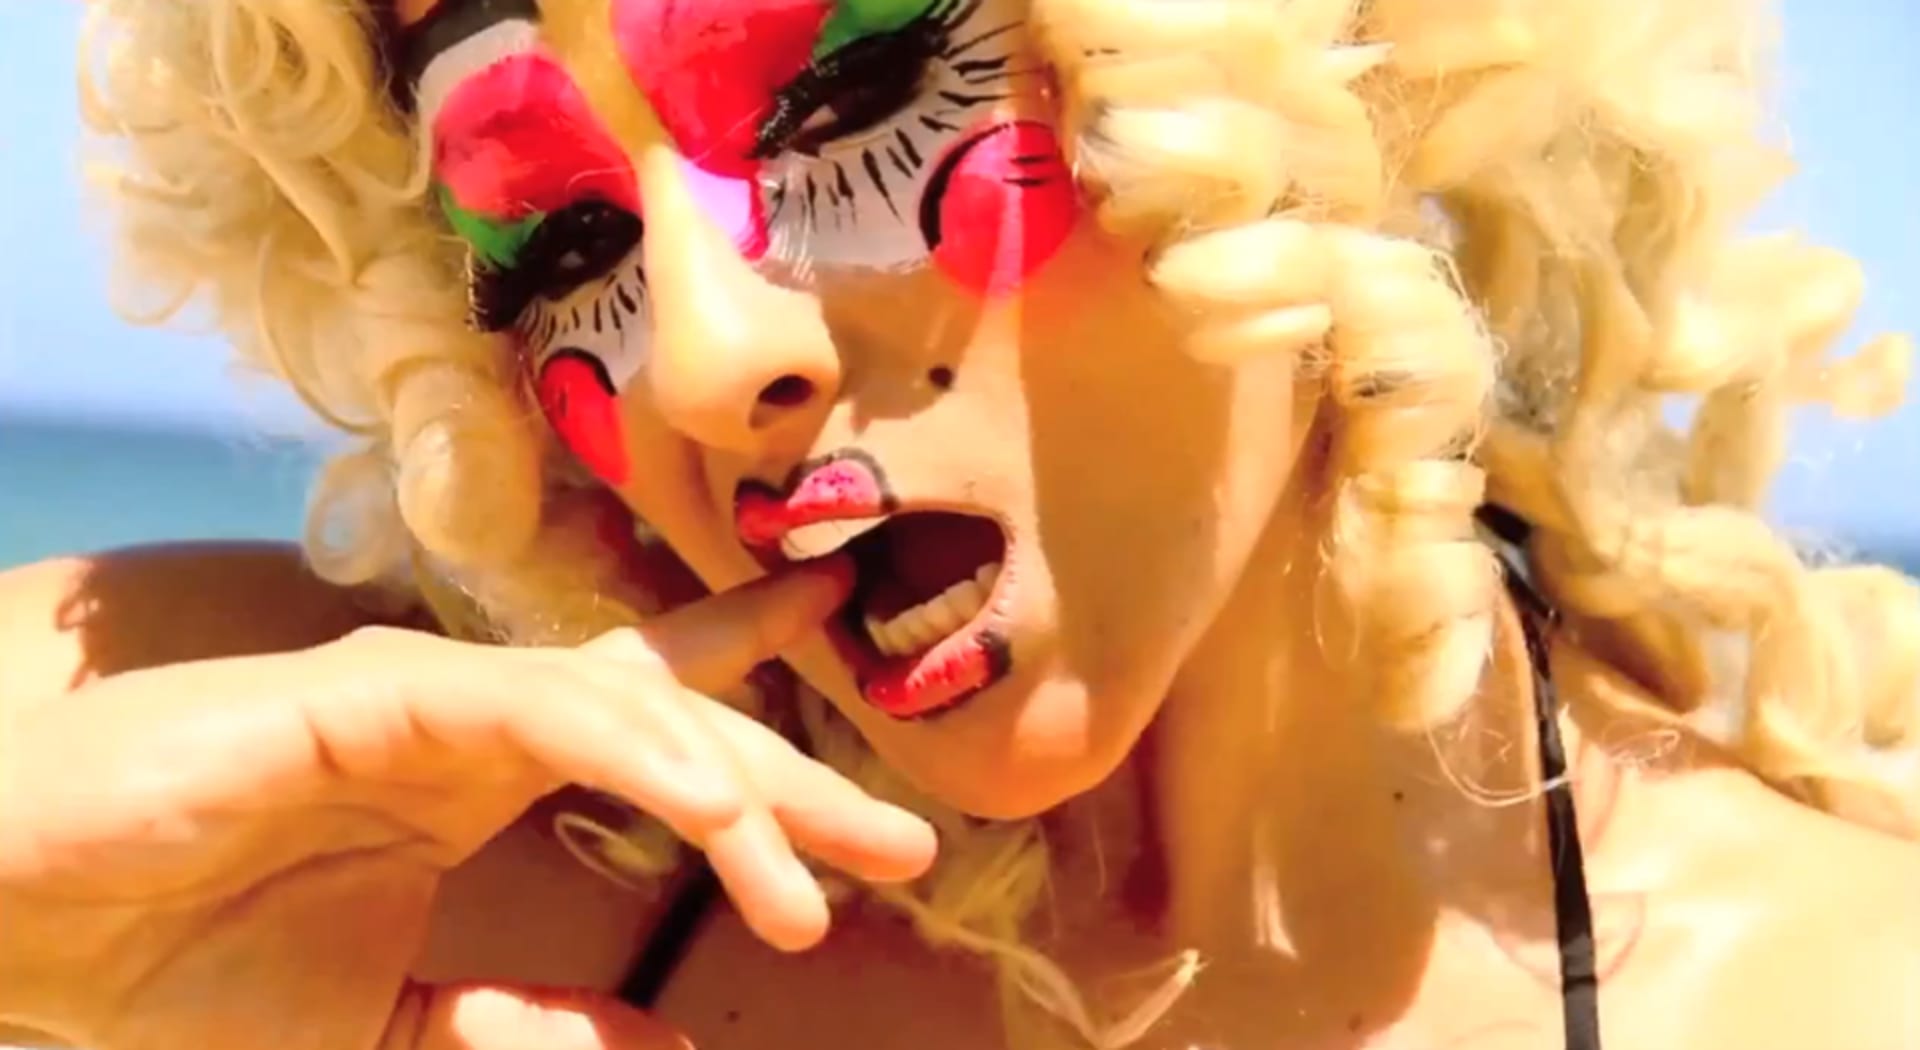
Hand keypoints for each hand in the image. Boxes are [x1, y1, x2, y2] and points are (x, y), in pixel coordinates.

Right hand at [0, 557, 934, 1049]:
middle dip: (793, 771)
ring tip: (824, 866)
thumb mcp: (386, 1028)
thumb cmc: (174, 964)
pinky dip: (633, 744)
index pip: (650, 726)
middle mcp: (470, 716)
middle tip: (906, 839)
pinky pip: (532, 704)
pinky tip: (714, 801)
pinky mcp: (367, 696)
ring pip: (621, 705)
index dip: (761, 723)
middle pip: (673, 717)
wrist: (16, 931)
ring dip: (731, 784)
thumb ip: (518, 1029)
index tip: (874, 775)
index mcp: (480, 772)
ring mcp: (424, 695)